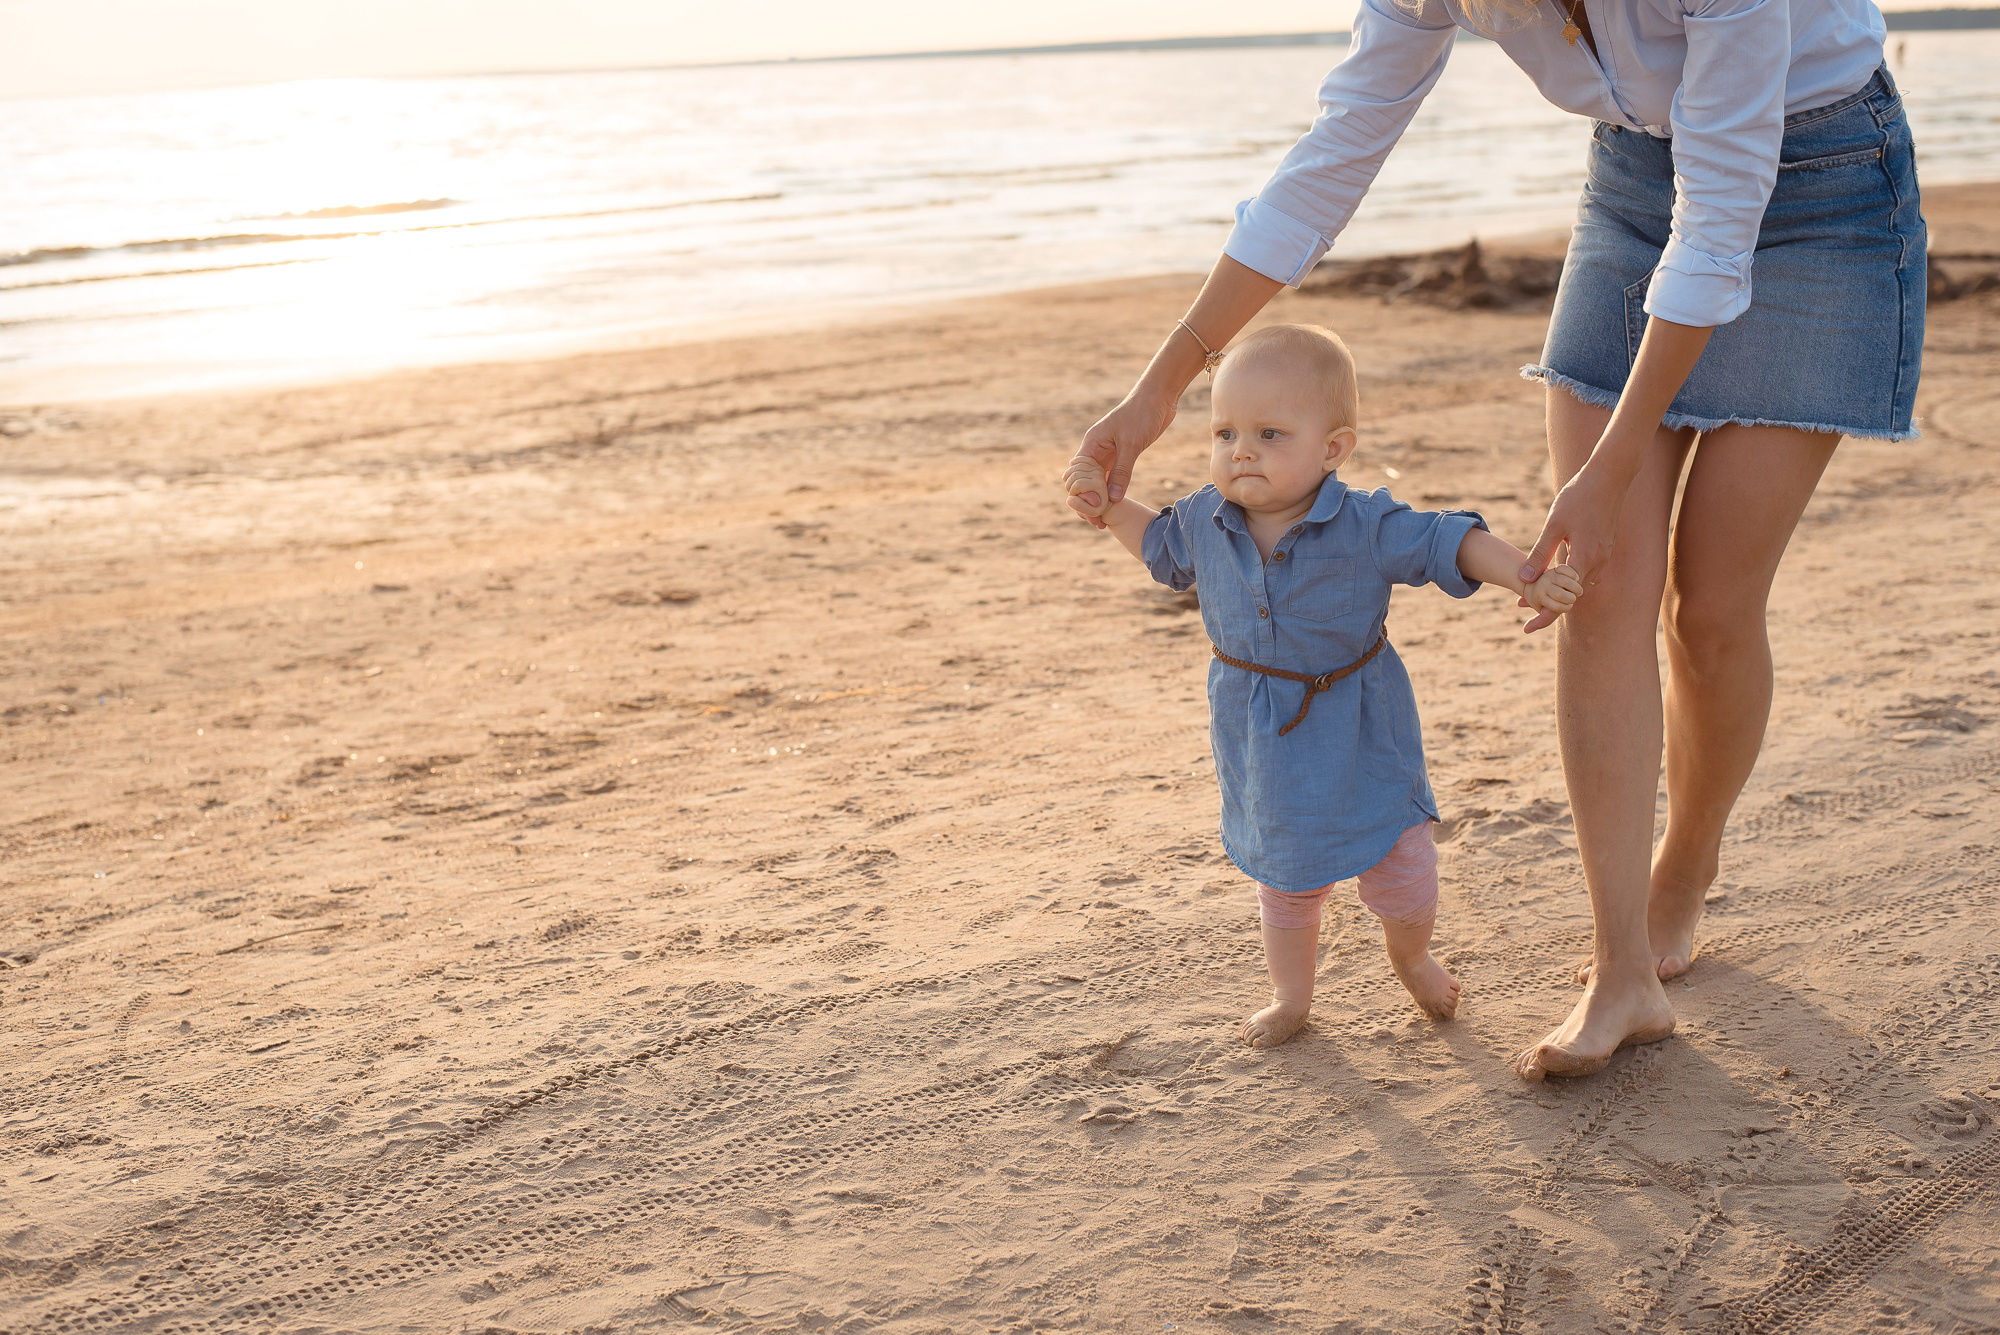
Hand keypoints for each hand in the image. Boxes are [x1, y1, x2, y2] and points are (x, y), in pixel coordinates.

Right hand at [1068, 390, 1175, 528]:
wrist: (1159, 396)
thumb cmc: (1142, 414)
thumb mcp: (1132, 444)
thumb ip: (1122, 471)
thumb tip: (1112, 499)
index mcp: (1092, 443)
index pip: (1078, 475)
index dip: (1082, 495)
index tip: (1092, 511)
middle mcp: (1097, 449)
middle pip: (1086, 481)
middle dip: (1088, 502)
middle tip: (1097, 522)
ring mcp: (1109, 452)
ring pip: (1098, 481)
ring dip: (1100, 500)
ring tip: (1103, 522)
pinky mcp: (1122, 454)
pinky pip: (1112, 477)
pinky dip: (1111, 491)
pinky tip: (1114, 506)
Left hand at [1517, 466, 1626, 631]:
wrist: (1609, 476)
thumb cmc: (1579, 497)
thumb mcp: (1553, 525)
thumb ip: (1540, 554)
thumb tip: (1525, 580)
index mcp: (1584, 560)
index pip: (1562, 600)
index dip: (1544, 617)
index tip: (1527, 628)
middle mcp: (1598, 562)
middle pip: (1571, 596)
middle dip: (1548, 604)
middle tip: (1522, 606)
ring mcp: (1604, 556)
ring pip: (1579, 585)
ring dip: (1559, 590)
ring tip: (1535, 592)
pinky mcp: (1605, 548)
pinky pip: (1586, 572)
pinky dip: (1570, 578)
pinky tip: (1555, 573)